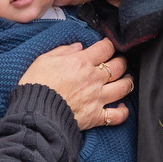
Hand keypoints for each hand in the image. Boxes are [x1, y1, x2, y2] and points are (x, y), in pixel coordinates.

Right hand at [19, 38, 133, 130]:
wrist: (34, 112)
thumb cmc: (36, 85)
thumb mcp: (44, 59)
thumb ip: (63, 51)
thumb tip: (79, 47)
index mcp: (81, 62)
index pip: (105, 48)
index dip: (108, 44)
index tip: (107, 45)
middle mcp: (93, 79)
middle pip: (119, 66)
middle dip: (121, 61)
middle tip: (118, 61)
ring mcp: (97, 98)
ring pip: (123, 87)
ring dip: (127, 81)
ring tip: (125, 79)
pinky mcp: (95, 116)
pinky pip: (117, 115)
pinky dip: (122, 112)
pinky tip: (121, 107)